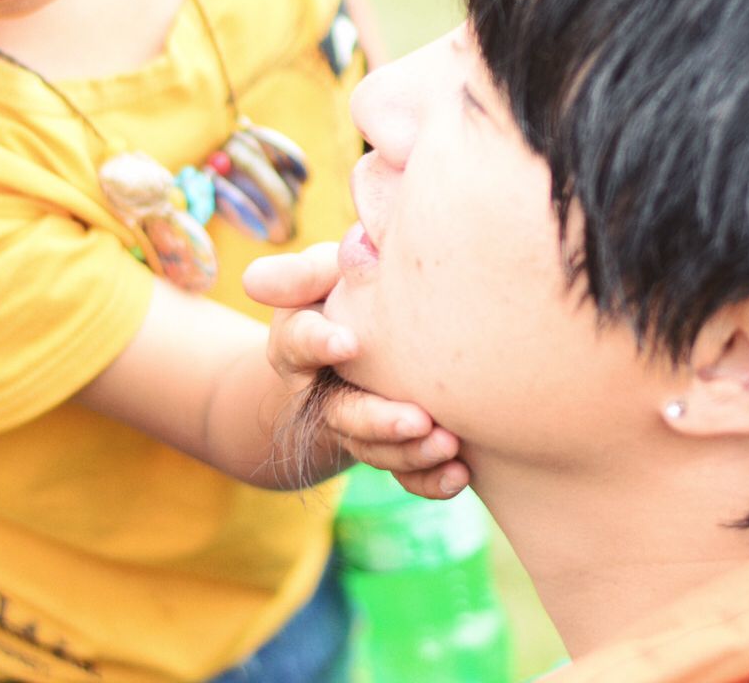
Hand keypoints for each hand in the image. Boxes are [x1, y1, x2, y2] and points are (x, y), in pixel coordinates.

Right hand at [246, 243, 470, 498]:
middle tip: (416, 418)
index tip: (348, 342)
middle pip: (342, 413)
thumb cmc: (340, 293)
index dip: (319, 344)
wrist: (353, 344)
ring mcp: (355, 425)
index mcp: (300, 340)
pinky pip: (403, 474)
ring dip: (410, 453)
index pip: (299, 342)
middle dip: (378, 420)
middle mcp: (322, 390)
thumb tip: (287, 268)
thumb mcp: (319, 274)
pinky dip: (428, 480)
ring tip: (449, 444)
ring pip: (375, 449)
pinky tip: (460, 474)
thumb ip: (306, 271)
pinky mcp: (387, 447)